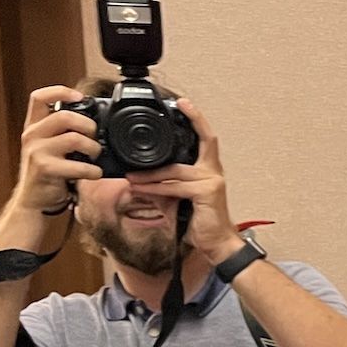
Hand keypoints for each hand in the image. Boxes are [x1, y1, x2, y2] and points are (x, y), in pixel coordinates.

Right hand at [11, 85, 103, 213]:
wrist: (35, 201)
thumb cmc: (49, 174)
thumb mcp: (51, 148)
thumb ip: (64, 133)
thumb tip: (95, 123)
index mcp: (34, 126)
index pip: (39, 97)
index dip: (60, 92)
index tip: (80, 96)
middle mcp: (32, 135)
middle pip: (65, 116)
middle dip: (88, 125)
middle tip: (94, 138)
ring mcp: (37, 151)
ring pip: (74, 139)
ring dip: (93, 148)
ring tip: (95, 157)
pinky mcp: (45, 169)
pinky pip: (78, 165)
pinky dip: (93, 170)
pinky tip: (94, 173)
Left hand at [120, 99, 245, 264]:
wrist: (216, 244)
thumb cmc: (200, 222)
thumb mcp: (175, 200)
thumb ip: (160, 187)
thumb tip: (137, 179)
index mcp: (208, 169)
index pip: (205, 138)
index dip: (196, 118)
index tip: (183, 102)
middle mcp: (213, 171)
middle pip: (196, 144)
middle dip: (173, 136)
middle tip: (146, 131)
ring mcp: (212, 180)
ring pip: (174, 170)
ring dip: (148, 175)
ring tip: (130, 177)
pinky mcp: (207, 192)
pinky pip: (174, 186)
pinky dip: (153, 188)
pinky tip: (139, 188)